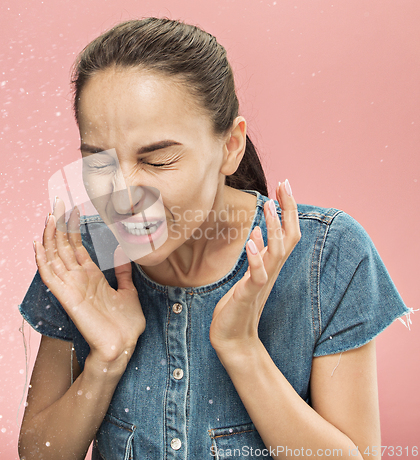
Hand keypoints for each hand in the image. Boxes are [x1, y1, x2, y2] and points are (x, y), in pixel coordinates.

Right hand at [33, 198, 145, 364]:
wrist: (123, 345)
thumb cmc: (126, 323)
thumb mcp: (129, 291)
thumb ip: (123, 273)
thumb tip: (123, 253)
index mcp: (92, 276)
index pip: (76, 247)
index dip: (72, 228)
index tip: (72, 209)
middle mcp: (78, 278)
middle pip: (63, 246)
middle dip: (59, 224)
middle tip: (56, 202)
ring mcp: (71, 286)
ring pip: (54, 256)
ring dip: (50, 235)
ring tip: (48, 215)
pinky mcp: (67, 296)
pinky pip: (50, 275)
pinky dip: (42, 259)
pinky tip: (38, 243)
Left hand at [209, 180, 300, 355]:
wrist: (234, 337)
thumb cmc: (240, 304)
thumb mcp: (249, 273)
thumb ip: (257, 253)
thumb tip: (258, 232)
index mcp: (271, 264)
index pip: (287, 232)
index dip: (288, 209)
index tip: (285, 185)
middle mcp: (271, 271)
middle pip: (289, 237)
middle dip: (288, 210)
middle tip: (285, 185)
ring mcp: (262, 282)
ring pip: (277, 253)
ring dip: (274, 229)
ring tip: (269, 206)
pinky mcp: (249, 295)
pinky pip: (257, 276)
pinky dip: (256, 259)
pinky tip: (251, 242)